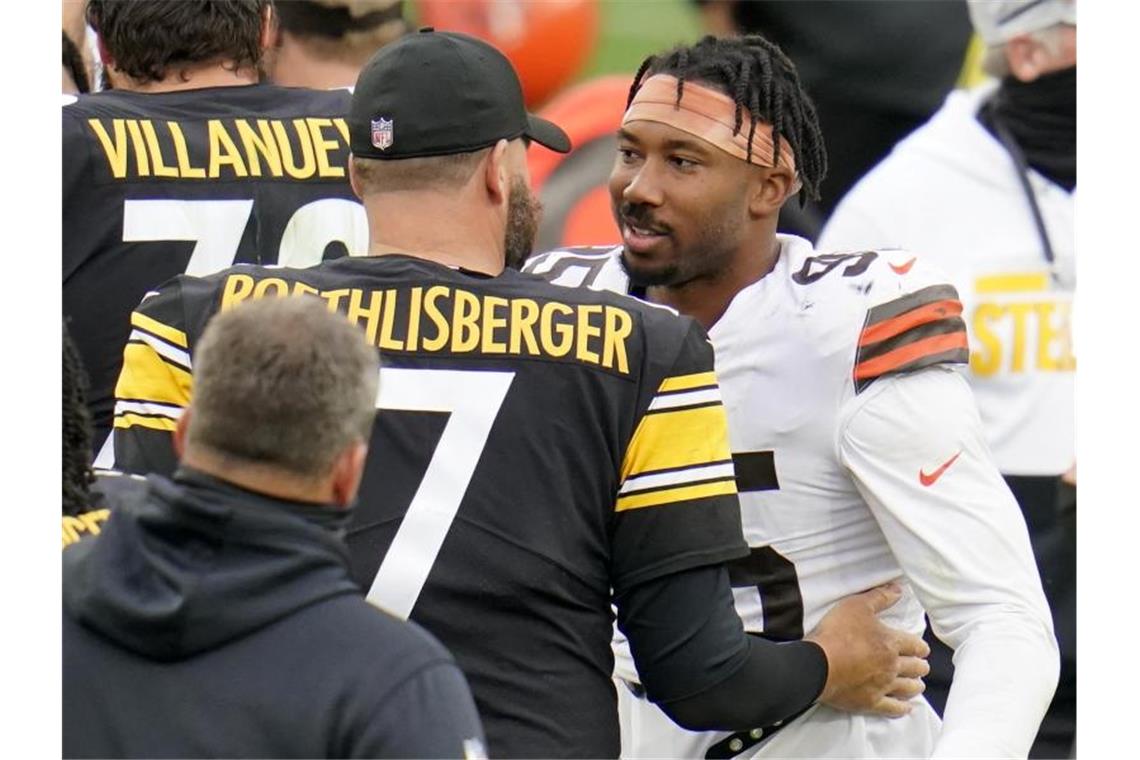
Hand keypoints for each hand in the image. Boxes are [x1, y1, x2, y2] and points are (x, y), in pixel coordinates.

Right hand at [804, 582, 929, 717]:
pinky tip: (906, 707)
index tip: (922, 649)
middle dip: (920, 666)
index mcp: (891, 642)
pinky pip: (893, 709)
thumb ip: (879, 597)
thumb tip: (899, 590)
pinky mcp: (871, 702)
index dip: (920, 647)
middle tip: (921, 666)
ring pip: (908, 688)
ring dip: (915, 686)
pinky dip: (903, 708)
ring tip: (917, 685)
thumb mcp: (856, 606)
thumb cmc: (836, 633)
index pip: (915, 645)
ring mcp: (883, 686)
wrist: (818, 664)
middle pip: (915, 668)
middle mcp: (892, 666)